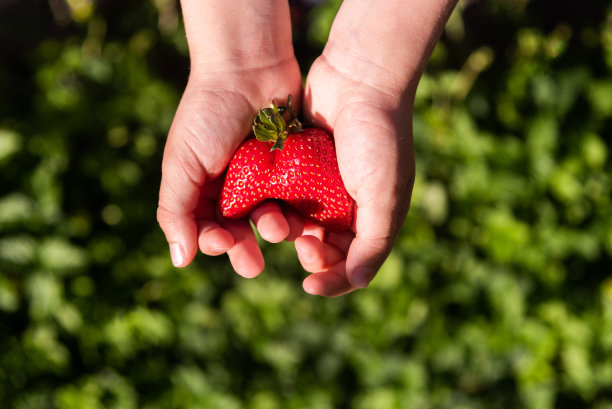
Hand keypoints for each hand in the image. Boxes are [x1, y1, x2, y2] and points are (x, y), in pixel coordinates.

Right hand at [157, 54, 301, 276]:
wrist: (249, 68)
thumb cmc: (208, 114)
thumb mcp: (182, 163)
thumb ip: (176, 211)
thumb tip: (180, 261)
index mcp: (204, 189)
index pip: (206, 230)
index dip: (213, 243)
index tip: (221, 244)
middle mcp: (234, 189)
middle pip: (240, 232)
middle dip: (244, 249)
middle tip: (253, 264)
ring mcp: (265, 181)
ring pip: (271, 220)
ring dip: (273, 231)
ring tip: (278, 227)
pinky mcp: (293, 171)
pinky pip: (296, 201)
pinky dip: (297, 213)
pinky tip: (302, 221)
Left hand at [294, 52, 414, 295]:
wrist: (359, 78)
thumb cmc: (378, 139)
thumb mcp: (385, 196)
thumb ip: (374, 242)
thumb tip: (357, 281)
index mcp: (373, 216)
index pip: (351, 262)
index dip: (332, 277)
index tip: (310, 281)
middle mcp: (348, 205)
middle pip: (324, 247)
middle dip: (311, 254)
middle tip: (301, 243)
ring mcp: (322, 185)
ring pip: (300, 223)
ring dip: (290, 231)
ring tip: (281, 224)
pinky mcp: (299, 165)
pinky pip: (285, 194)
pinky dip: (277, 204)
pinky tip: (267, 206)